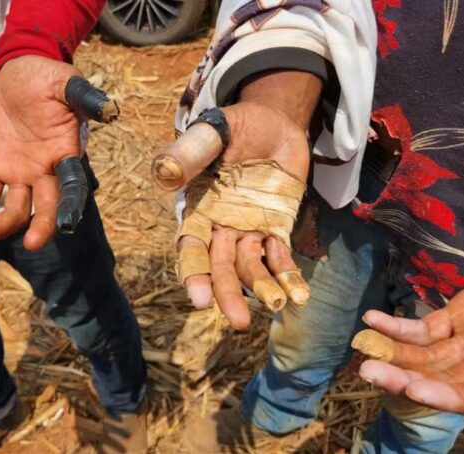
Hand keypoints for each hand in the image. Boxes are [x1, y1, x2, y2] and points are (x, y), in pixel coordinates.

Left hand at [0, 55, 81, 248]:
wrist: (16, 72)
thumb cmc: (46, 78)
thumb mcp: (65, 83)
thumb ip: (83, 97)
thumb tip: (110, 110)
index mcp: (65, 154)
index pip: (72, 186)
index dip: (70, 207)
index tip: (65, 225)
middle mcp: (45, 171)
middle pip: (46, 206)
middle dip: (41, 226)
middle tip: (31, 243)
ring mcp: (20, 172)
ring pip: (15, 207)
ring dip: (3, 224)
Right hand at [154, 71, 321, 327]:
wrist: (274, 122)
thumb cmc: (235, 126)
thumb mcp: (212, 133)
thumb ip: (189, 153)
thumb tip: (164, 174)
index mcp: (198, 208)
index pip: (190, 247)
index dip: (193, 272)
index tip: (199, 300)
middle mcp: (220, 226)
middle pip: (220, 266)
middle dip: (226, 293)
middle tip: (237, 322)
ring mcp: (249, 229)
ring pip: (250, 266)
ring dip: (261, 287)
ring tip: (278, 305)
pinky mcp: (276, 227)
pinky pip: (280, 256)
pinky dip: (288, 275)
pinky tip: (299, 296)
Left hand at [356, 232, 463, 418]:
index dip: (453, 399)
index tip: (417, 390)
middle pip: (448, 380)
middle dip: (407, 379)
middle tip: (369, 375)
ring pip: (430, 355)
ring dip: (395, 354)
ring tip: (363, 353)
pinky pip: (427, 324)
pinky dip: (399, 325)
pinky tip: (374, 321)